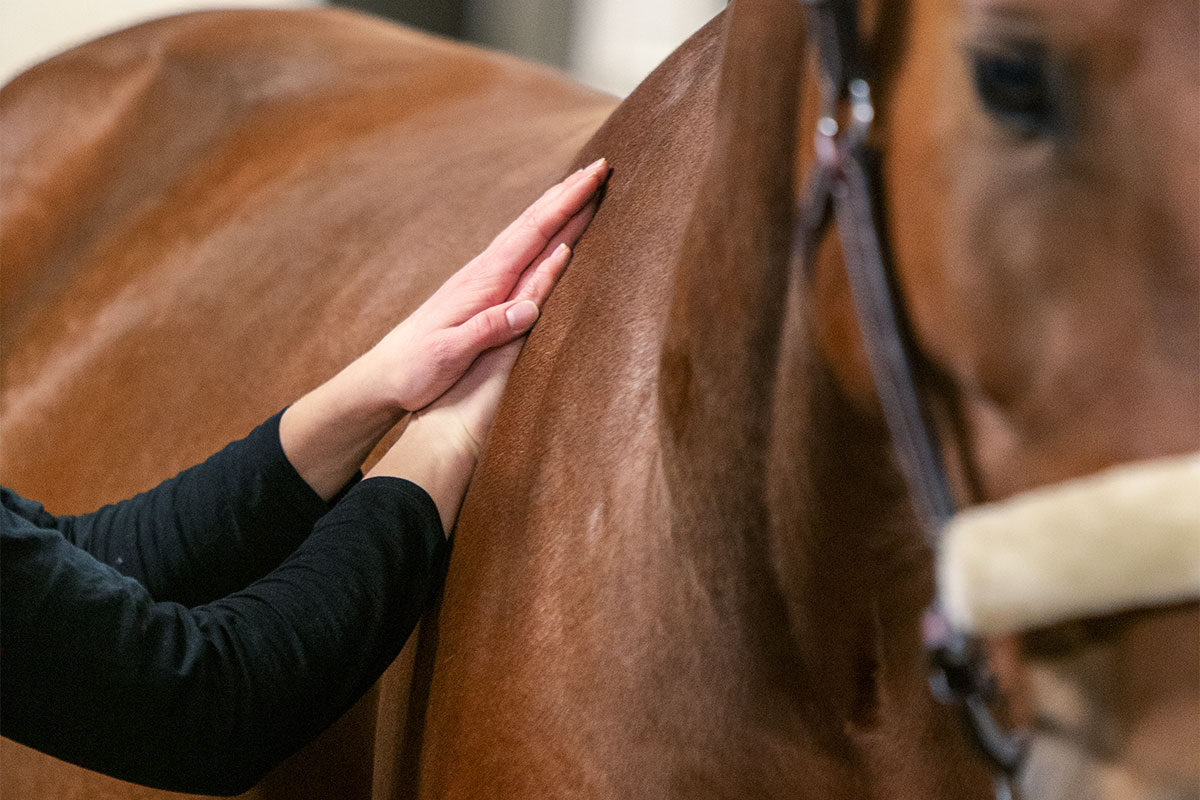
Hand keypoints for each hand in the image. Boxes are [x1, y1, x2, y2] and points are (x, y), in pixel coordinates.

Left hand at [280, 157, 608, 500]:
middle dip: (568, 193)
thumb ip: (488, 329)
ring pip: (526, 232)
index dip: (568, 205)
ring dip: (555, 207)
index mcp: (484, 283)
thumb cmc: (415, 369)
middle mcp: (484, 272)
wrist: (383, 375)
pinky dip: (540, 233)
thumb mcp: (449, 354)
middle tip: (601, 166)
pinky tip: (546, 232)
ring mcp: (481, 279)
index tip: (595, 178)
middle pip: (534, 223)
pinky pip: (519, 252)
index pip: (534, 234)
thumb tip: (530, 307)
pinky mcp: (480, 291)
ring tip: (580, 187)